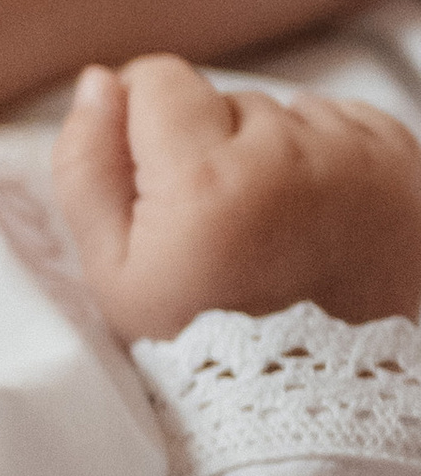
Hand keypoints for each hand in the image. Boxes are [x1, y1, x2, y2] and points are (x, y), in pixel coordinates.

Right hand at [54, 53, 420, 344]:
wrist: (324, 396)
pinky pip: (344, 123)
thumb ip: (87, 168)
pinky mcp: (403, 162)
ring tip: (275, 229)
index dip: (144, 124)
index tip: (156, 176)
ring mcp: (356, 156)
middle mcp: (289, 154)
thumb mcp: (115, 277)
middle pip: (225, 99)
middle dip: (212, 147)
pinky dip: (327, 159)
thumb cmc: (209, 343)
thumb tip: (98, 83)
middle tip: (222, 227)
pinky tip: (319, 217)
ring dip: (273, 155)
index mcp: (206, 178)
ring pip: (285, 113)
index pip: (159, 79)